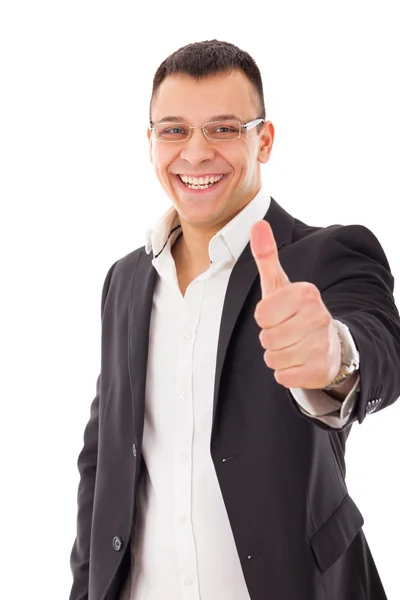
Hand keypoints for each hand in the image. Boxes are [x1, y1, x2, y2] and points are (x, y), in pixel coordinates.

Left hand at [250, 220, 341, 388]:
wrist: (329, 345)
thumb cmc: (296, 312)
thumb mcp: (280, 284)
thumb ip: (266, 256)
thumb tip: (258, 224)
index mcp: (307, 293)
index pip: (261, 314)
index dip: (265, 317)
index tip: (280, 313)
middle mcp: (318, 317)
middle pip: (265, 338)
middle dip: (271, 337)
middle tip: (288, 331)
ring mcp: (321, 345)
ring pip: (272, 358)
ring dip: (277, 355)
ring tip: (293, 345)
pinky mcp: (320, 371)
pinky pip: (282, 376)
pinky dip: (286, 372)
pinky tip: (300, 361)